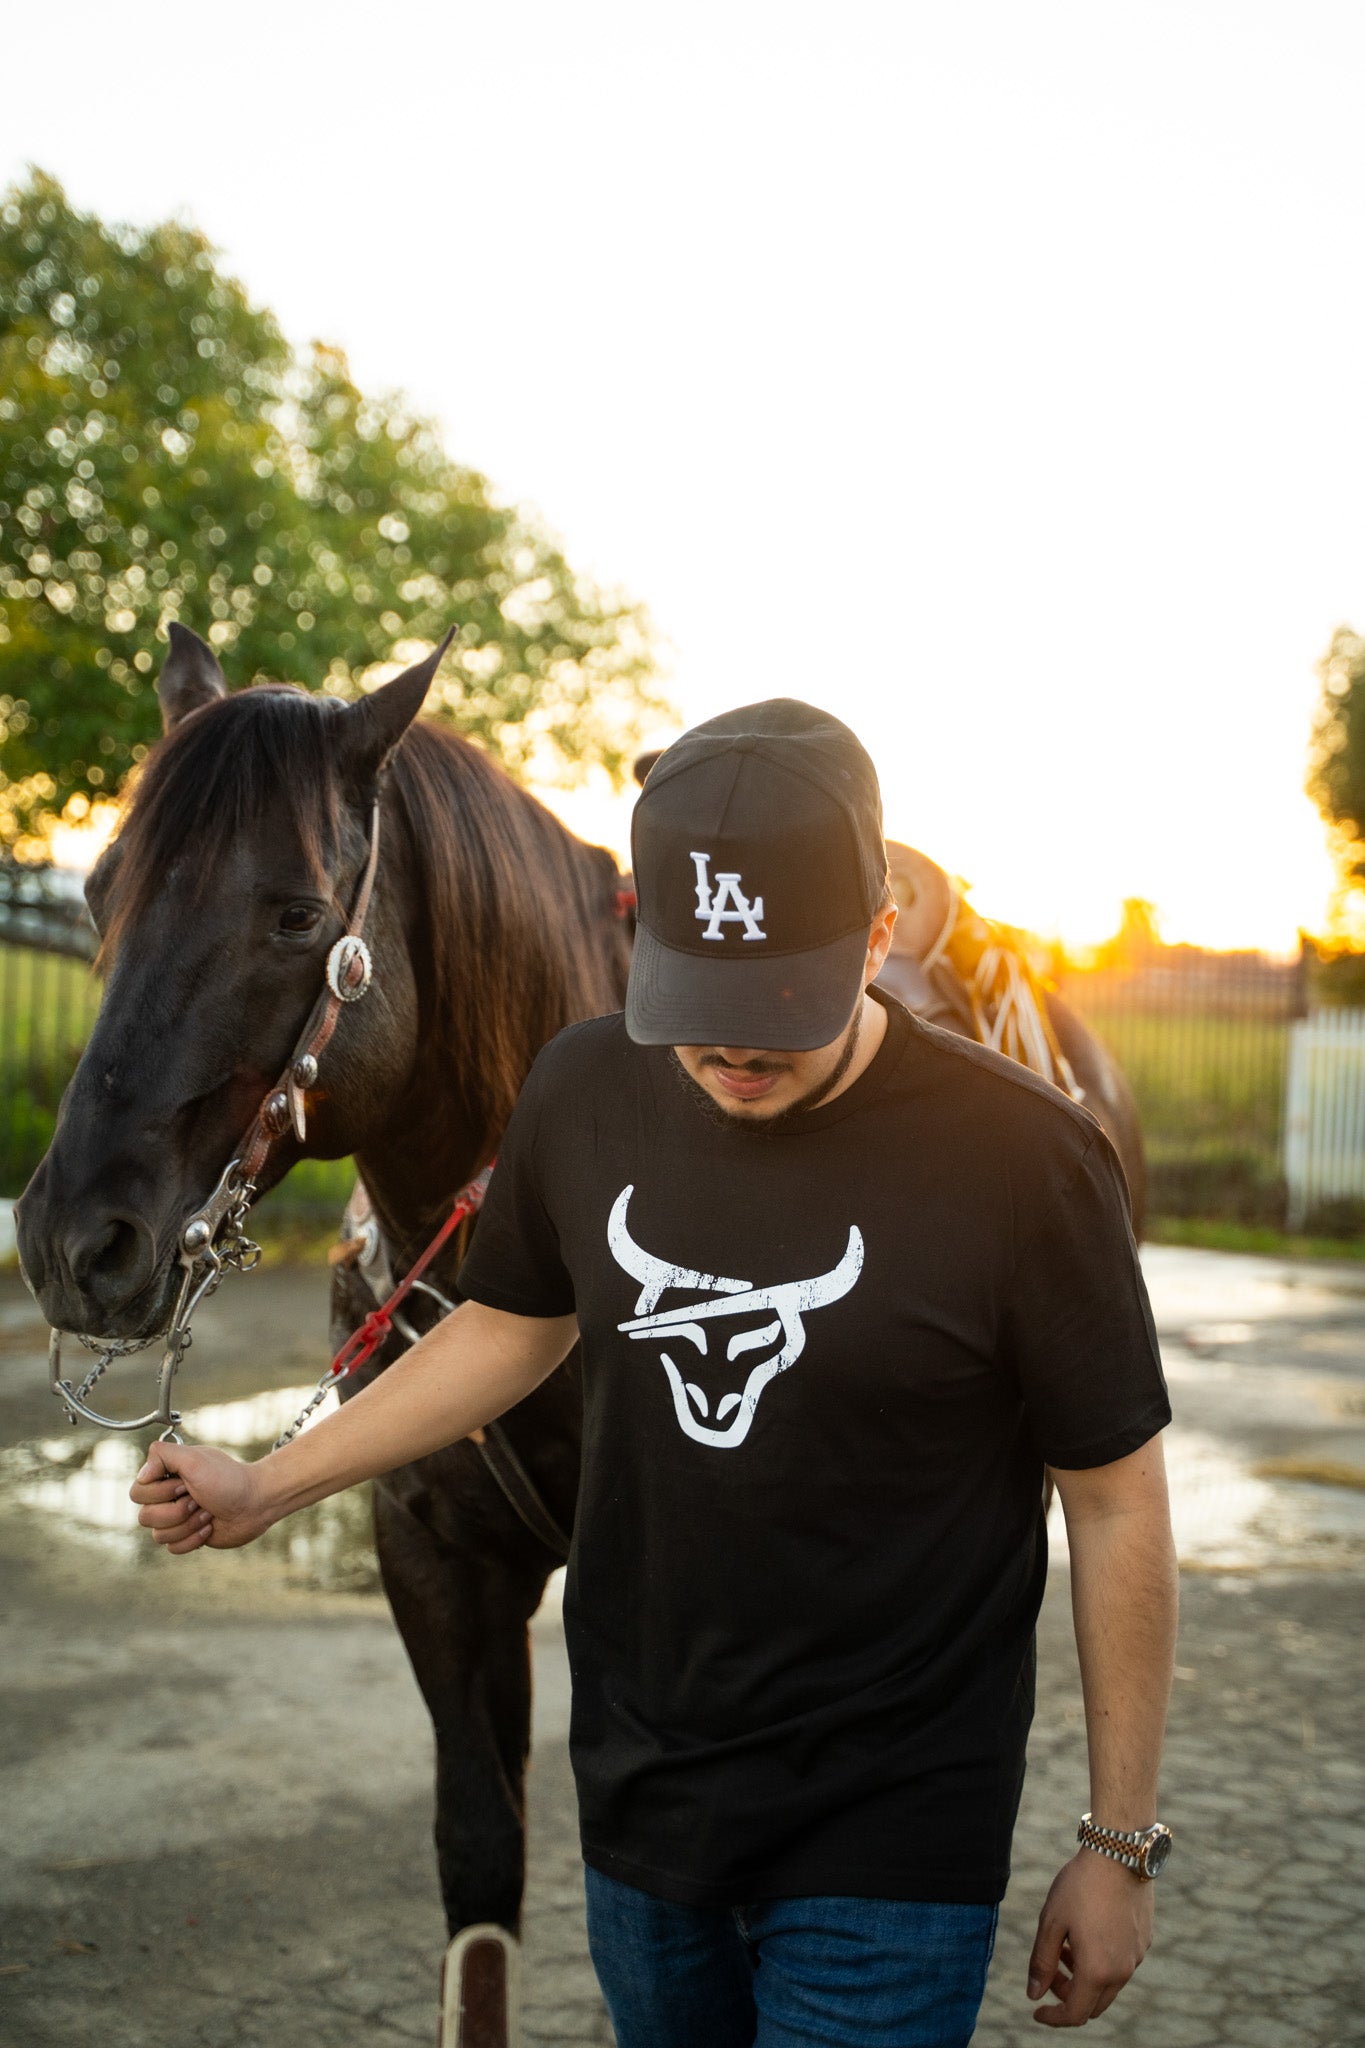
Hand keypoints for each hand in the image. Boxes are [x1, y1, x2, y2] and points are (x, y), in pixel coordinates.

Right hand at [129, 1438, 271, 1552]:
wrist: (255, 1503)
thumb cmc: (229, 1480)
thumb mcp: (195, 1459)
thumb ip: (162, 1456)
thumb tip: (141, 1475)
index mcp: (166, 1476)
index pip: (137, 1492)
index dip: (160, 1492)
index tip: (185, 1483)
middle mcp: (167, 1497)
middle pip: (145, 1517)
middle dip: (176, 1511)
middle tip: (199, 1499)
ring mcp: (176, 1518)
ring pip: (158, 1535)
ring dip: (188, 1524)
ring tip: (208, 1512)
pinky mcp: (186, 1536)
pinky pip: (173, 1548)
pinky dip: (194, 1538)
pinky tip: (210, 1526)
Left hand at [1027, 1851, 1153, 2025]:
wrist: (1119, 1853)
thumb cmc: (1080, 1886)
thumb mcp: (1051, 1922)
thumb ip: (1042, 1962)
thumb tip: (1034, 1995)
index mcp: (1097, 1971)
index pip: (1075, 2014)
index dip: (1054, 2017)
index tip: (1037, 2010)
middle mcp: (1122, 1971)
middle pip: (1093, 2004)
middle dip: (1068, 1995)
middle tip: (1050, 1970)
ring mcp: (1136, 1957)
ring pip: (1108, 1985)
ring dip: (1084, 1977)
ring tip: (1065, 1945)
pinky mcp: (1144, 1941)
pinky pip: (1121, 1965)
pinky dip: (1101, 1963)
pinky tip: (1087, 1933)